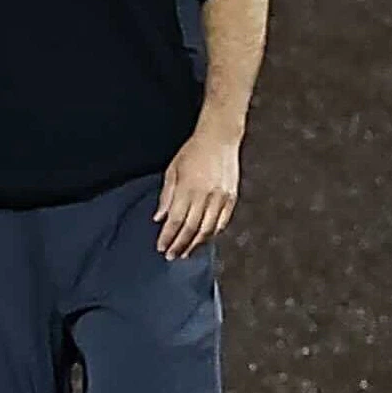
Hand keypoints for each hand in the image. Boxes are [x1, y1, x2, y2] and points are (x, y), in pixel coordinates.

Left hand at [155, 134, 240, 257]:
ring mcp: (220, 197)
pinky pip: (222, 221)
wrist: (220, 137)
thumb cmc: (193, 151)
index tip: (161, 247)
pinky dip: (212, 233)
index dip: (168, 237)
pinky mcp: (232, 197)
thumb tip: (159, 217)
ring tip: (186, 253)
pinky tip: (204, 238)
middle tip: (171, 256)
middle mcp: (205, 195)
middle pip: (190, 229)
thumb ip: (166, 196)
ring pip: (207, 229)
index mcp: (188, 188)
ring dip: (195, 243)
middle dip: (180, 245)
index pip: (175, 221)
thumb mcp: (173, 170)